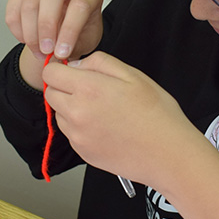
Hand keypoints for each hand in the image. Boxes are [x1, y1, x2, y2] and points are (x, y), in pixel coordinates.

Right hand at [5, 0, 103, 87]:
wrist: (66, 26)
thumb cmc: (81, 30)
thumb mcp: (86, 40)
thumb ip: (74, 45)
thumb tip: (58, 54)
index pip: (79, 5)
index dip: (69, 31)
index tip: (62, 52)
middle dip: (46, 25)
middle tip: (46, 49)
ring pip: (29, 2)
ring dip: (31, 32)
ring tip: (38, 51)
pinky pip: (14, 8)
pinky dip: (17, 29)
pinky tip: (27, 40)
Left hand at [47, 52, 218, 218]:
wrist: (169, 155)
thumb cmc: (157, 113)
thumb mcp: (133, 75)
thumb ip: (99, 63)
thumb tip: (76, 65)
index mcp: (88, 88)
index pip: (50, 72)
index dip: (60, 68)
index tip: (73, 71)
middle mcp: (76, 113)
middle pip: (50, 93)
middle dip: (63, 87)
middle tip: (90, 89)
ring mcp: (77, 136)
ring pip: (59, 114)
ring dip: (71, 108)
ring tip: (102, 110)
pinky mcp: (83, 152)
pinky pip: (71, 134)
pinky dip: (81, 128)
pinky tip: (106, 127)